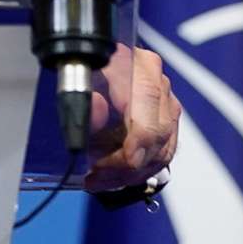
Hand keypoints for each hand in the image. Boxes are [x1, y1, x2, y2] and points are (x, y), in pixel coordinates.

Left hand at [82, 43, 179, 193]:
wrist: (89, 69)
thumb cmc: (82, 75)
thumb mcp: (75, 83)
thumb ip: (83, 96)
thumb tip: (96, 108)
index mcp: (140, 64)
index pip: (149, 100)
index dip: (141, 135)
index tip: (128, 159)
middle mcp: (158, 82)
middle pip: (158, 132)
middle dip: (127, 162)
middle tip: (97, 174)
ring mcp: (166, 104)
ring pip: (162, 150)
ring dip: (130, 173)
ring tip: (100, 180)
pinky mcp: (166, 124)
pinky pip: (162, 156)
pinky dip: (137, 172)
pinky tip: (112, 177)